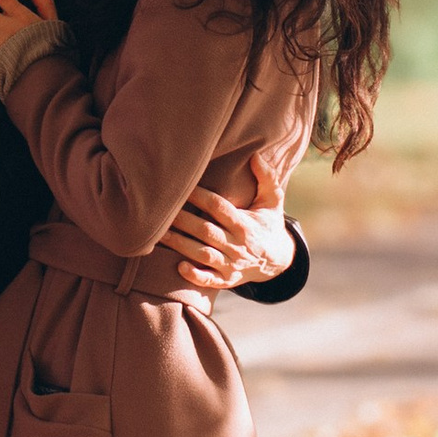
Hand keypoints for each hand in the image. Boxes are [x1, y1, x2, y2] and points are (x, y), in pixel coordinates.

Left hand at [163, 146, 291, 294]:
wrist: (277, 260)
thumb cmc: (268, 224)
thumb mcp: (272, 201)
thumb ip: (266, 178)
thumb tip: (256, 155)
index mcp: (246, 224)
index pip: (219, 208)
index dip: (199, 197)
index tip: (181, 185)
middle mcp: (238, 245)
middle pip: (206, 231)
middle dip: (183, 221)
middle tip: (160, 210)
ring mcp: (232, 264)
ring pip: (203, 255)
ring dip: (181, 245)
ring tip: (159, 235)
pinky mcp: (226, 280)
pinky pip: (209, 280)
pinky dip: (195, 275)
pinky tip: (179, 266)